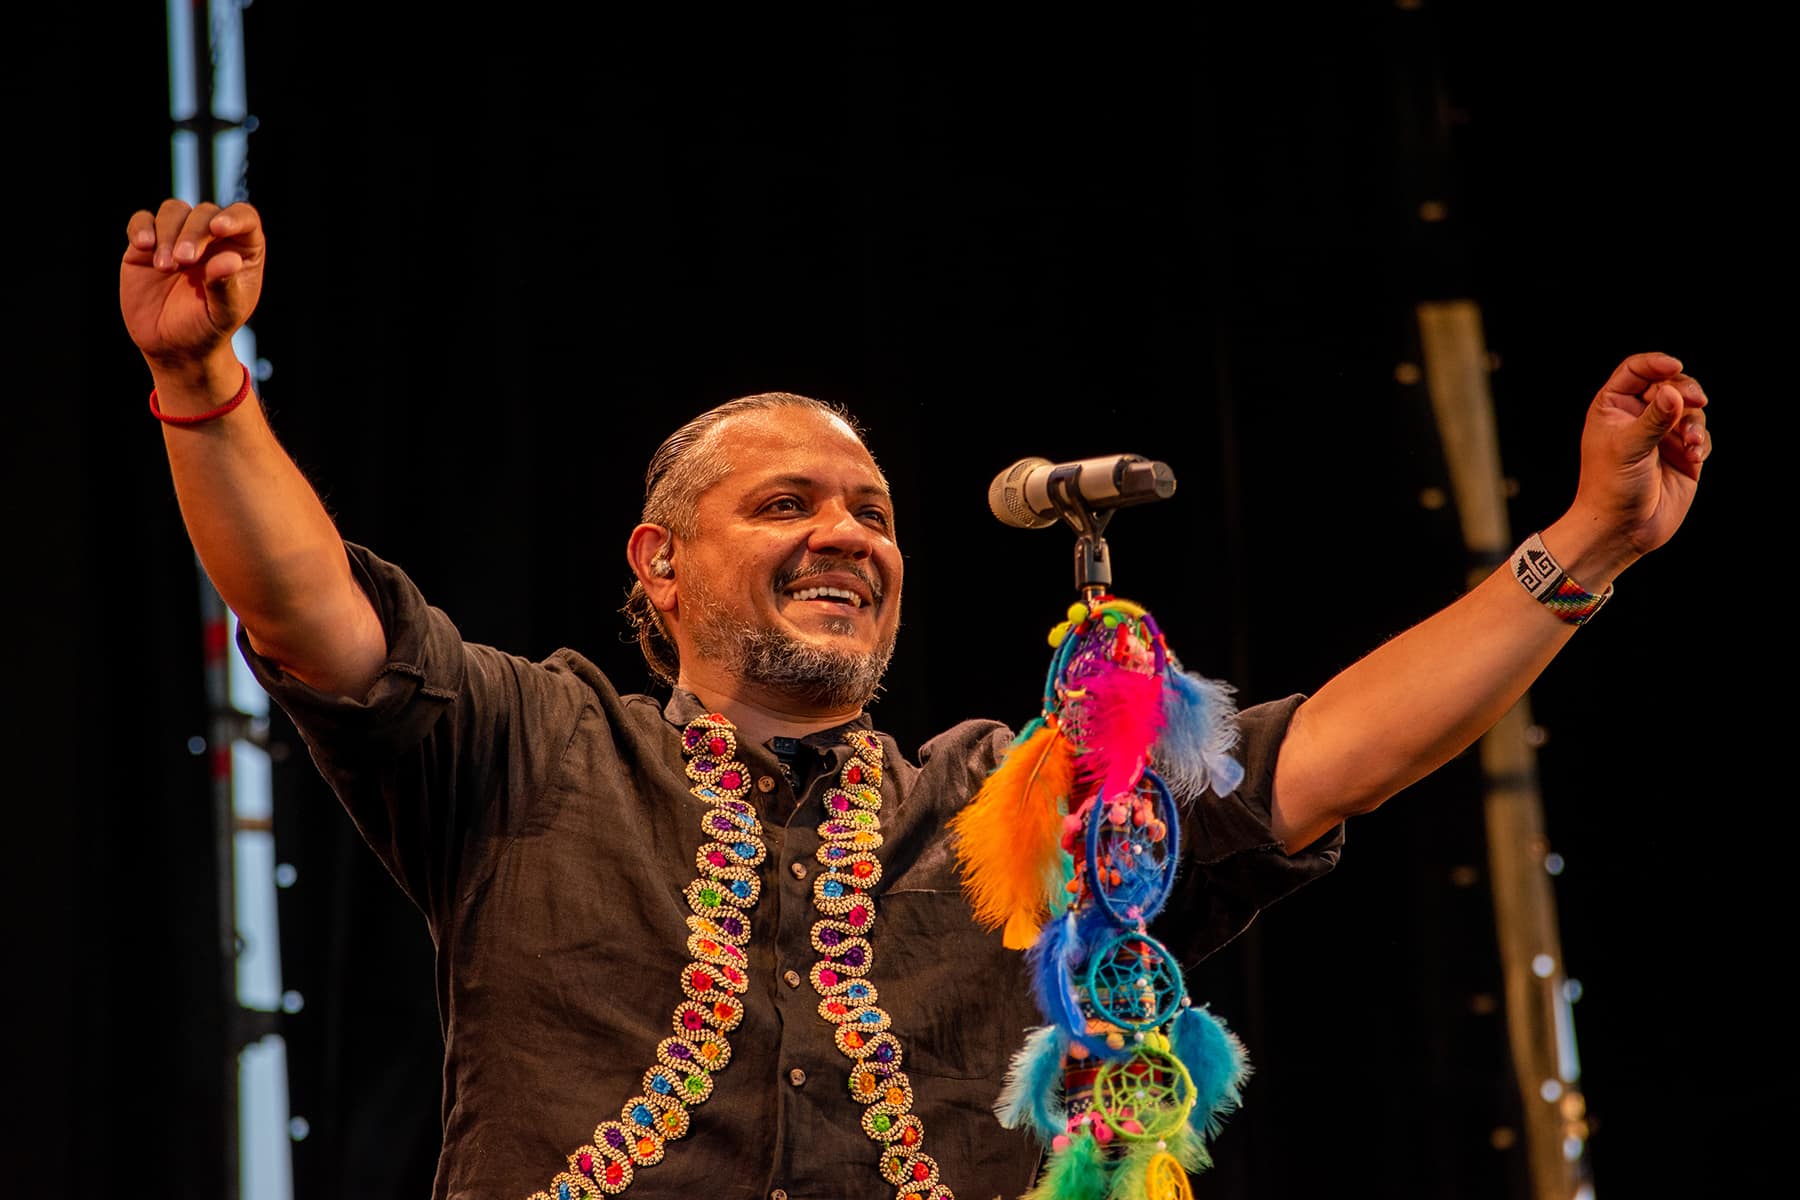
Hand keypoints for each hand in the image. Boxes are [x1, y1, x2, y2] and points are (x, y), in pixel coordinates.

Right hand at [120, 199, 264, 373]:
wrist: (173, 346)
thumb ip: (226, 287)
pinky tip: (143, 246)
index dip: (234, 217)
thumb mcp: (224, 314)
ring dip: (167, 233)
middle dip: (193, 233)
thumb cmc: (208, 328)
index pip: (245, 218)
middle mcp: (211, 238)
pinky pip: (142, 222)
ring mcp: (177, 238)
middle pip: (203, 213)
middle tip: (184, 261)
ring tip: (166, 267)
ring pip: (173, 211)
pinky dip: (141, 228)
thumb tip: (230, 260)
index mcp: (241, 250)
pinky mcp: (146, 246)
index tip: (219, 229)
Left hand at [1559, 351, 1710, 577]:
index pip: (1636, 371)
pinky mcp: (1683, 454)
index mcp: (1614, 407)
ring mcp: (1662, 435)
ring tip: (1691, 443)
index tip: (1674, 366)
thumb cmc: (1611, 487)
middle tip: (1697, 402)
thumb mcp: (1629, 447)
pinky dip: (1702, 442)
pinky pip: (1702, 436)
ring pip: (1691, 410)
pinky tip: (1694, 457)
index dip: (1656, 364)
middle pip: (1670, 385)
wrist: (1621, 530)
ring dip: (1696, 422)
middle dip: (1686, 391)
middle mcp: (1638, 417)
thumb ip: (1654, 418)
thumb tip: (1674, 391)